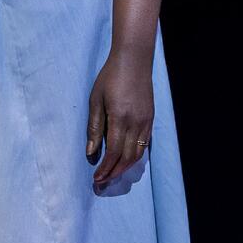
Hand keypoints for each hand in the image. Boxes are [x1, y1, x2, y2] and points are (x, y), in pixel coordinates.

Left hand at [86, 47, 153, 187]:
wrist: (134, 60)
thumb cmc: (110, 77)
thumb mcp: (95, 99)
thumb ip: (94, 127)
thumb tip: (91, 152)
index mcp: (120, 118)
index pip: (113, 152)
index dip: (105, 168)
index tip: (96, 178)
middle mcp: (136, 123)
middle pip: (127, 157)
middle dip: (114, 173)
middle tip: (102, 182)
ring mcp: (146, 121)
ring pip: (138, 153)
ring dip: (125, 167)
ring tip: (113, 174)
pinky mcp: (150, 119)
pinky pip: (144, 144)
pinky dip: (135, 156)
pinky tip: (126, 160)